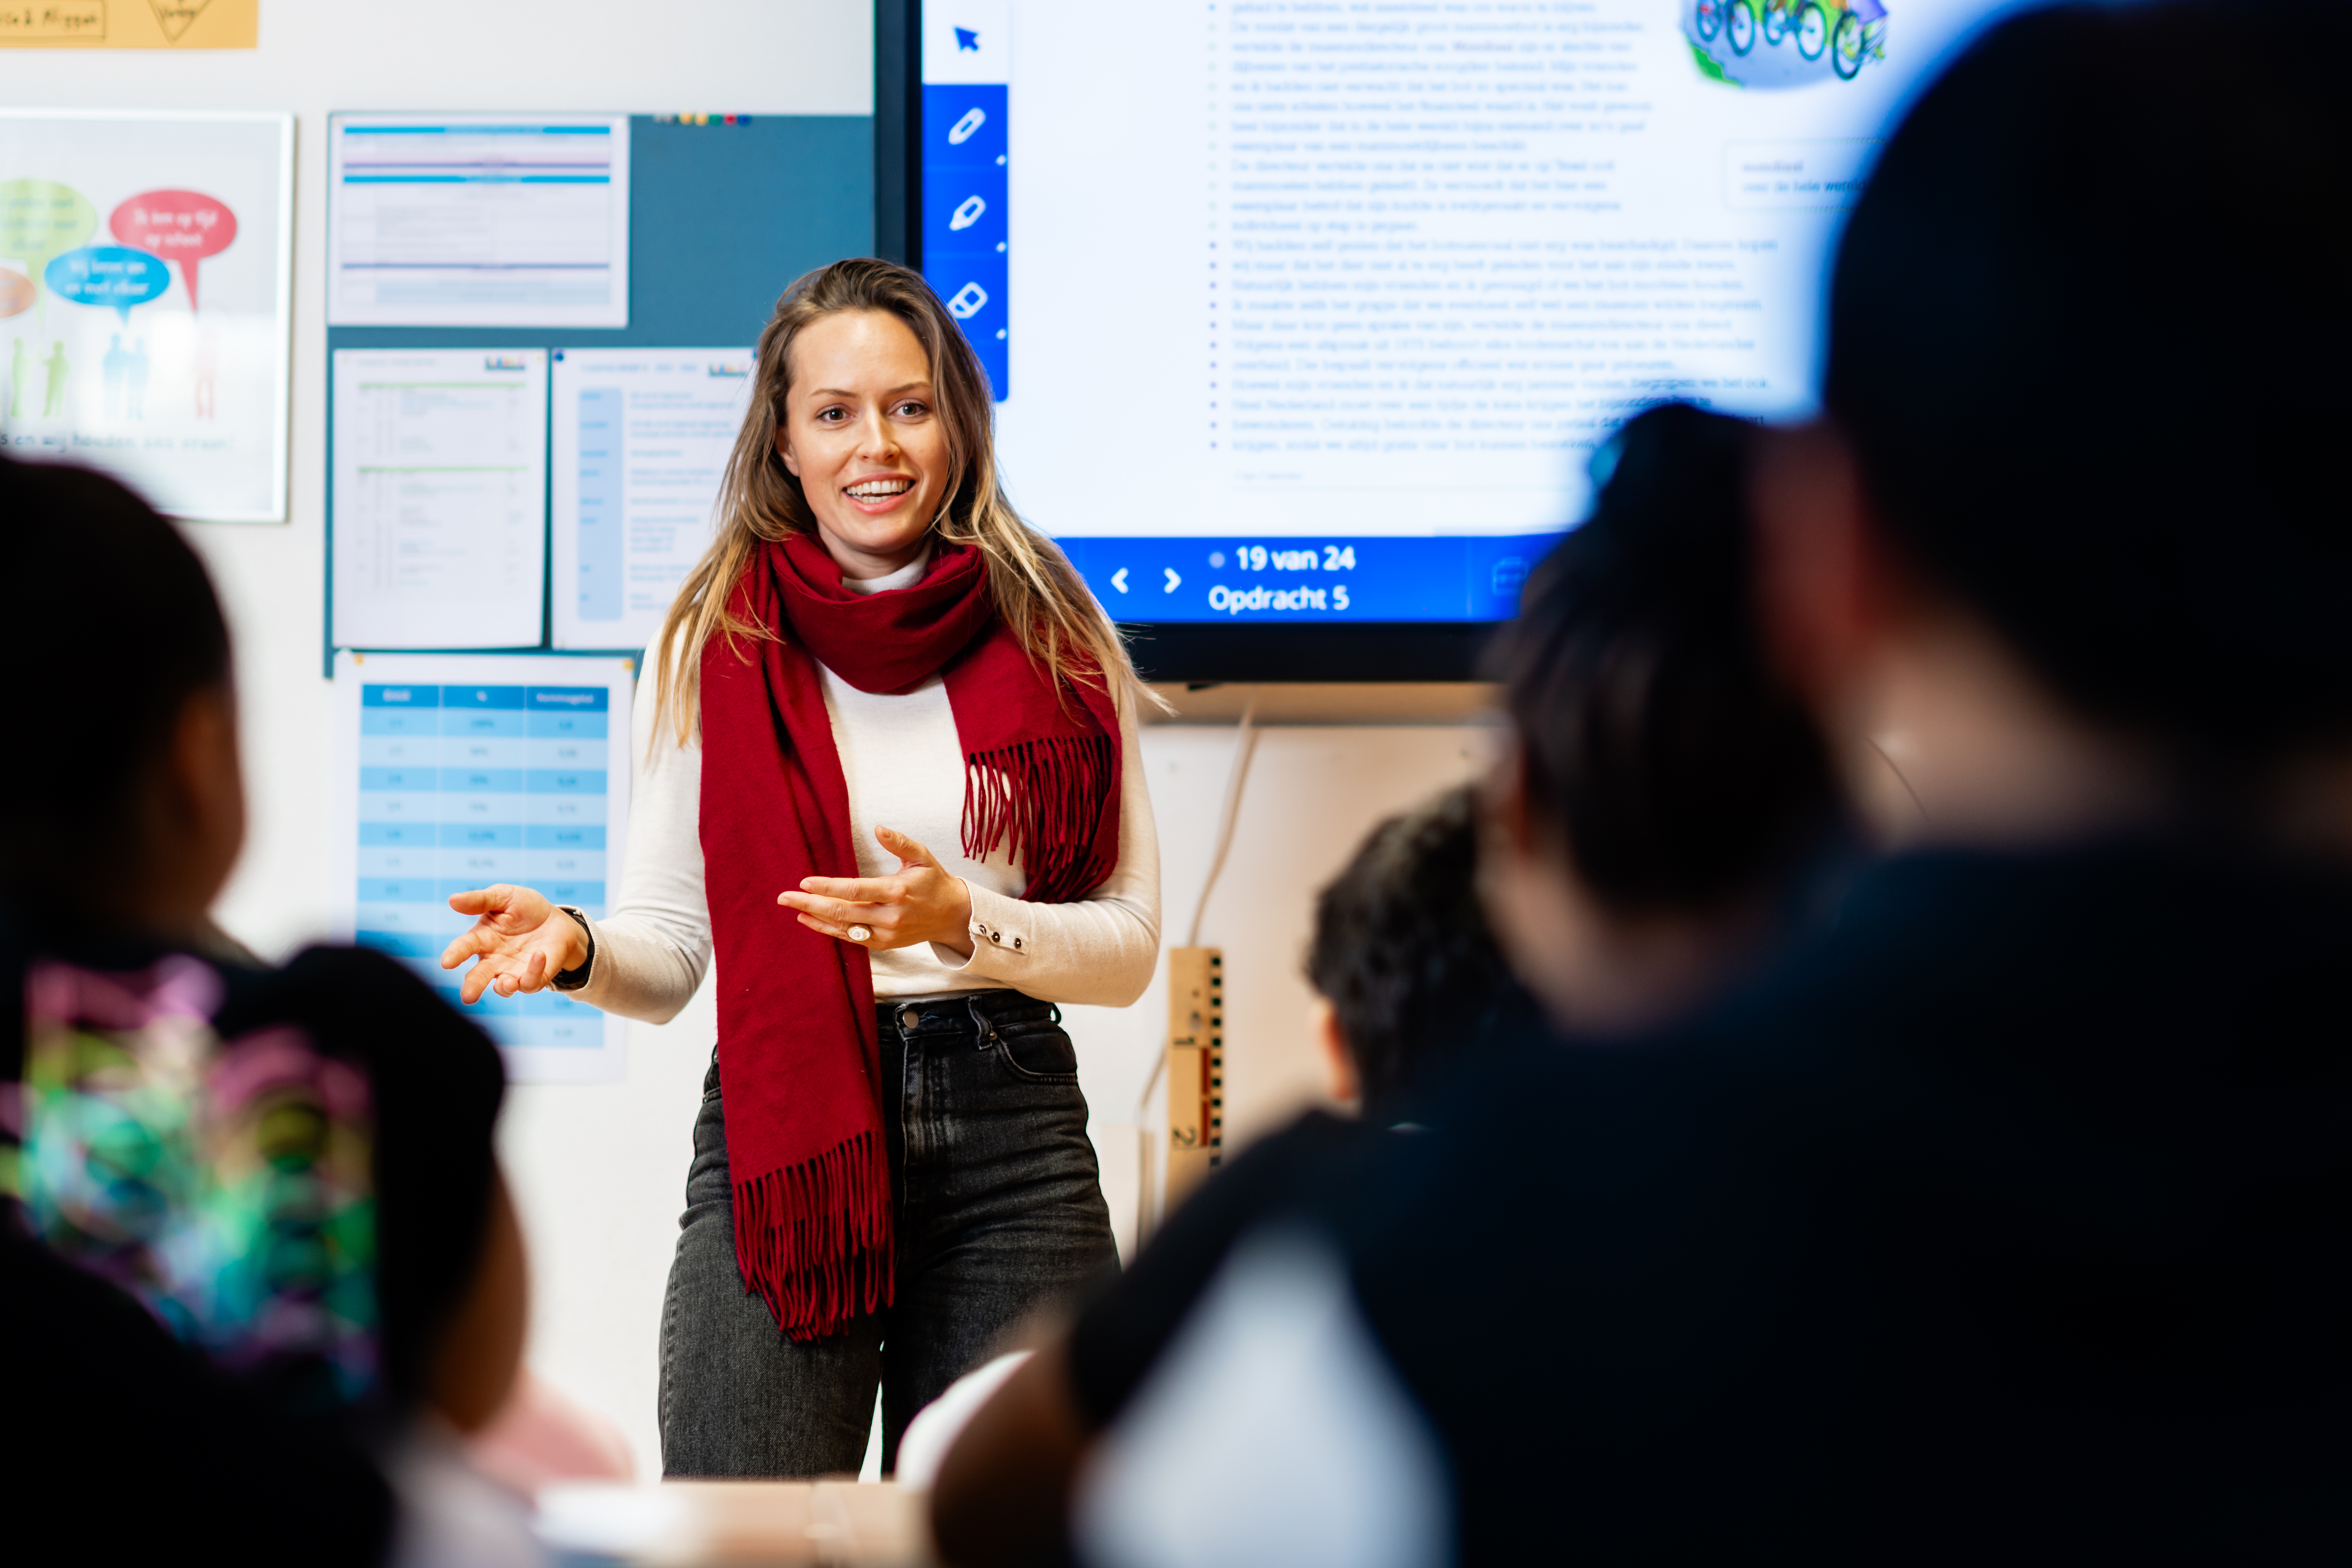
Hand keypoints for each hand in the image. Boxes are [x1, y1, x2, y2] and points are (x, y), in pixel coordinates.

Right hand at [440, 884, 590, 1004]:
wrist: (556, 919)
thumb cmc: (525, 908)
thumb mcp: (503, 897)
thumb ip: (480, 900)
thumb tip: (452, 899)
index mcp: (481, 939)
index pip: (463, 948)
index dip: (454, 955)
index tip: (446, 963)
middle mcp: (494, 960)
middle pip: (478, 976)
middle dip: (472, 986)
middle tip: (467, 996)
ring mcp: (513, 971)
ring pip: (504, 987)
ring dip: (504, 987)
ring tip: (507, 982)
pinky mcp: (534, 977)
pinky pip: (531, 981)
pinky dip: (534, 971)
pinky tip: (538, 955)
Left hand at [778, 827, 974, 956]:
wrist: (952, 915)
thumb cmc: (934, 881)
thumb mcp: (922, 856)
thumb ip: (899, 842)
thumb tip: (878, 828)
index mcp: (897, 891)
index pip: (855, 890)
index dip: (828, 887)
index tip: (805, 881)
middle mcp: (890, 916)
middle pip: (843, 912)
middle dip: (810, 905)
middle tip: (784, 897)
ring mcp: (886, 934)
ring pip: (844, 928)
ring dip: (815, 919)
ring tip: (792, 909)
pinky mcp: (883, 944)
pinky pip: (851, 938)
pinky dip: (828, 931)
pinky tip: (810, 921)